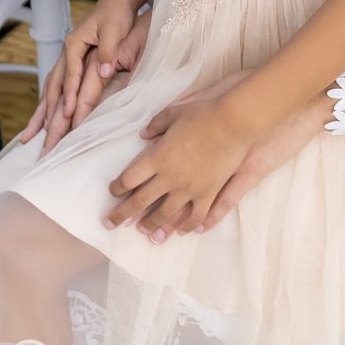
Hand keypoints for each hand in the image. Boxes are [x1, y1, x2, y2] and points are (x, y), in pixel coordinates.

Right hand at [20, 0, 146, 152]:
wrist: (117, 2)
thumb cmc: (116, 14)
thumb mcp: (115, 28)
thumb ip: (108, 49)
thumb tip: (104, 70)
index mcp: (74, 44)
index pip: (70, 76)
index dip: (69, 96)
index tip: (68, 115)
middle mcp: (67, 54)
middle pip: (54, 88)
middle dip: (48, 116)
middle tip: (45, 139)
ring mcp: (67, 59)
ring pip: (50, 91)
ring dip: (41, 115)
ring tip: (29, 137)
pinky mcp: (72, 64)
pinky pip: (56, 88)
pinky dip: (48, 105)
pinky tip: (42, 120)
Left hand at [106, 96, 257, 236]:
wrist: (234, 121)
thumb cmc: (203, 113)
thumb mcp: (174, 113)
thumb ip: (156, 125)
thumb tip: (144, 135)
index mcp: (157, 157)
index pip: (128, 178)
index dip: (117, 187)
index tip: (113, 191)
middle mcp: (169, 177)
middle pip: (139, 201)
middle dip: (121, 214)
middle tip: (110, 223)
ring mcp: (189, 188)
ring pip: (164, 214)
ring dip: (150, 224)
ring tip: (142, 231)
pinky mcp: (208, 193)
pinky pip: (195, 216)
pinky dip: (186, 226)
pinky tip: (180, 231)